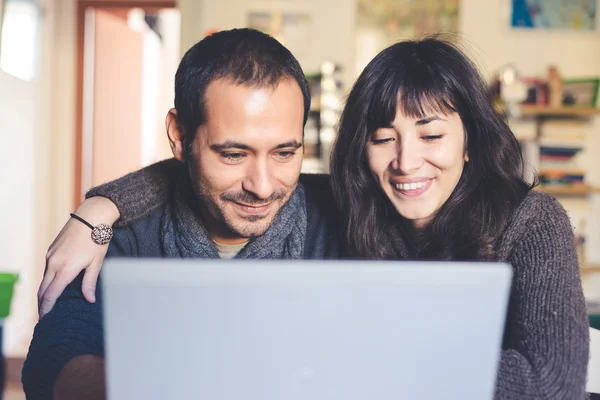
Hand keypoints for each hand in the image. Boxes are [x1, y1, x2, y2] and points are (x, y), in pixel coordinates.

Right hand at [38, 197, 119, 317]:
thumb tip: (89, 300)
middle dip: (42, 303)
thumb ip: (90, 282)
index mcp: (66, 269)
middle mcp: (54, 263)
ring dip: (44, 291)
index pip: (51, 295)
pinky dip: (47, 279)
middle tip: (44, 316)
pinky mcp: (51, 250)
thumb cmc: (97, 239)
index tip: (45, 318)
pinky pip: (47, 269)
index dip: (47, 308)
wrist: (90, 217)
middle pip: (43, 289)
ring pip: (44, 279)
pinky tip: (53, 284)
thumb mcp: (96, 263)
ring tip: (48, 302)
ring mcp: (51, 255)